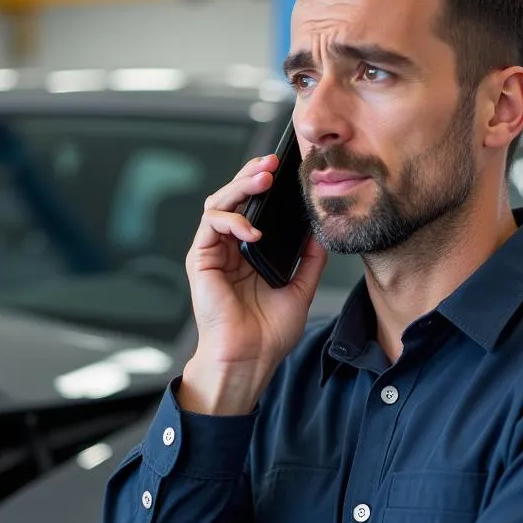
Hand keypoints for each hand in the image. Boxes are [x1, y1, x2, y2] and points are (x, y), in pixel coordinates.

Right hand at [181, 151, 327, 414]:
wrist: (249, 360)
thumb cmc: (268, 333)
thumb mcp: (300, 288)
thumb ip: (309, 258)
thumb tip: (320, 229)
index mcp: (251, 252)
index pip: (256, 208)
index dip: (268, 186)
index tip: (288, 170)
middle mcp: (230, 248)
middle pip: (236, 198)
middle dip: (252, 174)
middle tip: (272, 162)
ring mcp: (214, 253)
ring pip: (220, 203)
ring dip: (240, 186)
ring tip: (262, 178)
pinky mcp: (201, 261)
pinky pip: (211, 226)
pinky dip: (231, 220)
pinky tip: (252, 229)